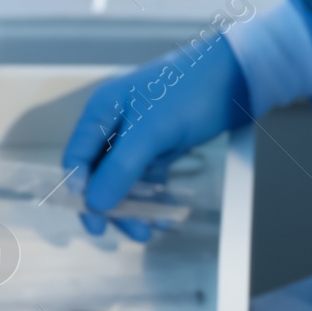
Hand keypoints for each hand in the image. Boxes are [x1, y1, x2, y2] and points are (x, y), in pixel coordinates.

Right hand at [62, 38, 251, 241]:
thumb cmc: (188, 92)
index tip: (95, 223)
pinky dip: (154, 200)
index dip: (79, 193)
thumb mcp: (151, 131)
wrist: (234, 76)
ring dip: (135, 209)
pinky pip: (148, 181)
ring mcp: (137, 139)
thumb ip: (121, 168)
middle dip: (112, 207)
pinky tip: (164, 217)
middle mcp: (113, 126)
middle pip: (99, 176)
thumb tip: (95, 204)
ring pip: (124, 182)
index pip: (77, 159)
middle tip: (130, 234)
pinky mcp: (159, 148)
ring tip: (150, 231)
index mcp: (101, 113)